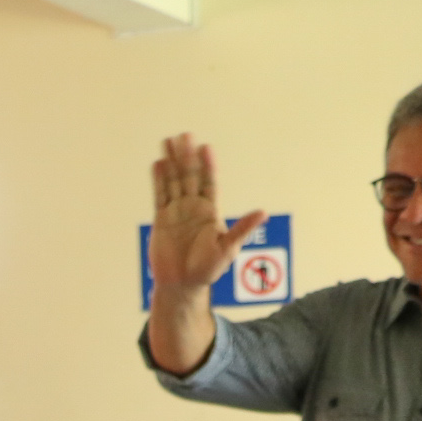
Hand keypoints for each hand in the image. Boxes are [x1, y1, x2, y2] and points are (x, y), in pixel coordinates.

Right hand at [147, 134, 267, 292]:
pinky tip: (158, 164)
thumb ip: (242, 228)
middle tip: (185, 136)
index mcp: (210, 211)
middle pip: (189, 176)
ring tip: (169, 142)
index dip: (207, 165)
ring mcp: (176, 212)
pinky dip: (158, 180)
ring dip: (171, 162)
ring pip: (173, 181)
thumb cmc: (208, 269)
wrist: (182, 284)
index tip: (205, 148)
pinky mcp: (161, 220)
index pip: (209, 182)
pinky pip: (159, 196)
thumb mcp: (228, 249)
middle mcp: (193, 207)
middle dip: (187, 157)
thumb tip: (263, 213)